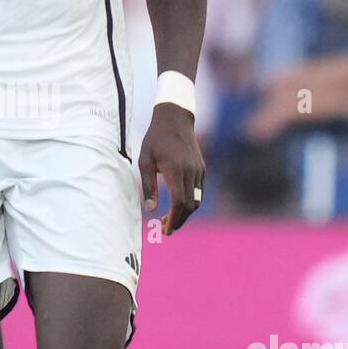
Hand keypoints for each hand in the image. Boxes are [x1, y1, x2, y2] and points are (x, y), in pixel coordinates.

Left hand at [138, 102, 205, 234]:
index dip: (173, 219)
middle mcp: (191, 172)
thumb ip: (148, 186)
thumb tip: (150, 209)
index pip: (179, 202)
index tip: (166, 229)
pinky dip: (191, 203)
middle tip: (167, 230)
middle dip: (179, 220)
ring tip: (172, 221)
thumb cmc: (155, 139)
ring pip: (197, 200)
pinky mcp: (202, 169)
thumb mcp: (145, 160)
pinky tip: (180, 207)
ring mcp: (199, 170)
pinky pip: (200, 192)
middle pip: (190, 205)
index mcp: (176, 170)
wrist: (175, 119)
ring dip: (186, 213)